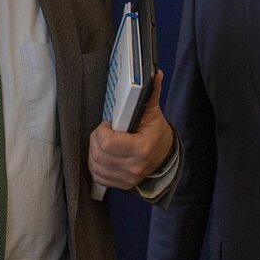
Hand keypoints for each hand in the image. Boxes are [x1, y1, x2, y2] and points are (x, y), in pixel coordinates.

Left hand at [89, 70, 173, 188]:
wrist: (165, 157)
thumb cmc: (156, 133)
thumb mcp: (154, 112)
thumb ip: (151, 93)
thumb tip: (156, 73)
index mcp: (141, 149)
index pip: (107, 142)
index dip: (103, 130)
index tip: (110, 123)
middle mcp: (133, 167)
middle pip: (98, 153)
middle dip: (96, 138)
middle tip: (104, 131)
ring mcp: (127, 179)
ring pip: (95, 165)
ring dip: (94, 151)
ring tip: (103, 141)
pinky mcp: (121, 185)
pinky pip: (97, 176)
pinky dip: (95, 164)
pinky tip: (102, 154)